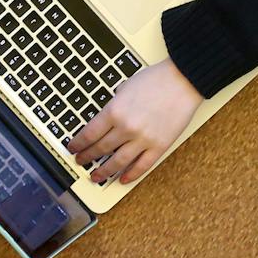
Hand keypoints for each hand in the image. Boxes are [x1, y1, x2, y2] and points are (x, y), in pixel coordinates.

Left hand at [66, 59, 202, 184]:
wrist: (183, 80)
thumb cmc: (157, 79)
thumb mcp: (126, 86)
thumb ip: (115, 103)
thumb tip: (108, 115)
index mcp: (114, 111)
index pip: (89, 134)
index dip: (78, 144)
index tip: (73, 148)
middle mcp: (126, 128)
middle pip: (101, 149)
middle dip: (87, 157)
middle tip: (81, 161)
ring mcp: (142, 139)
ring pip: (117, 162)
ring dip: (104, 171)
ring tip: (96, 176)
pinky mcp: (159, 146)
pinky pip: (142, 166)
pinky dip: (130, 174)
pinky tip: (122, 178)